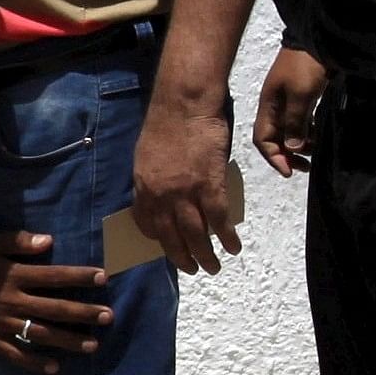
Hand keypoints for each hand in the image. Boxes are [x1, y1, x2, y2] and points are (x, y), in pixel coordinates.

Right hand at [0, 231, 111, 373]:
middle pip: (56, 308)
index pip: (55, 276)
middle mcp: (12, 301)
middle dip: (84, 313)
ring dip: (69, 340)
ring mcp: (1, 323)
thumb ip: (17, 242)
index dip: (80, 277)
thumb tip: (48, 241)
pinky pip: (15, 354)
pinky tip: (53, 367)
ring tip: (92, 344)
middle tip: (108, 316)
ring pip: (42, 334)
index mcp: (13, 276)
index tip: (102, 278)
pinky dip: (35, 362)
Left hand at [129, 110, 241, 275]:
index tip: (168, 247)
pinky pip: (219, 219)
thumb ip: (152, 179)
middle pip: (171, 236)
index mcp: (142, 187)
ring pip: (195, 234)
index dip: (159, 240)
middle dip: (183, 258)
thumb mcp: (146, 156)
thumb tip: (161, 196)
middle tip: (193, 269)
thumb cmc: (166, 124)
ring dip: (206, 255)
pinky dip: (227, 236)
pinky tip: (233, 246)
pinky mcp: (209, 186)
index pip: (147, 224)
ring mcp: (185, 193)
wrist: (184, 105)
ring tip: (214, 266)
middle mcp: (160, 196)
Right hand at [253, 47, 326, 178]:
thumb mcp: (300, 94)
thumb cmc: (305, 66)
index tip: (290, 172)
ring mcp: (288, 102)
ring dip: (301, 145)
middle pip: (275, 139)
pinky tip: (319, 136)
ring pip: (290, 132)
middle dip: (288, 156)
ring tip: (317, 152)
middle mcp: (275, 108)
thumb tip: (293, 148)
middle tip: (307, 167)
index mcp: (268, 107)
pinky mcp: (302, 97)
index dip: (274, 158)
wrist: (317, 39)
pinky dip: (308, 133)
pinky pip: (301, 122)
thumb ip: (295, 122)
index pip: (263, 140)